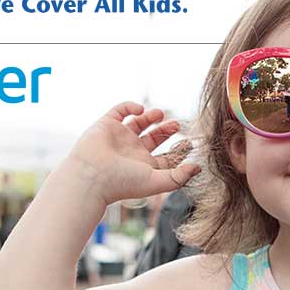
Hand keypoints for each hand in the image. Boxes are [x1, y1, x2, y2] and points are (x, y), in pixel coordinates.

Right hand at [67, 101, 199, 204]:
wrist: (90, 176)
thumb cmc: (122, 182)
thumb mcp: (156, 181)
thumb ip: (179, 176)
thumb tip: (198, 168)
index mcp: (145, 167)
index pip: (166, 157)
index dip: (179, 150)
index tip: (190, 143)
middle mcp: (132, 152)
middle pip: (154, 138)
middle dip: (167, 130)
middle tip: (178, 125)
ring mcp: (119, 138)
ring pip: (138, 123)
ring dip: (151, 116)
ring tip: (160, 114)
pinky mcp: (106, 125)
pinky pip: (120, 111)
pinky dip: (130, 106)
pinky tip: (139, 110)